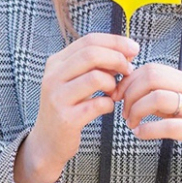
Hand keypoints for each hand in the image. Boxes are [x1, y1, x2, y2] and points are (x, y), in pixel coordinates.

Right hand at [14, 32, 139, 182]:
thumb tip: (127, 52)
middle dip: (118, 59)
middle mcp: (53, 77)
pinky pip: (99, 104)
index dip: (115, 42)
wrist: (47, 141)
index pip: (89, 40)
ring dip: (113, 84)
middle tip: (129, 70)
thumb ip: (95, 65)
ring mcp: (58, 98)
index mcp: (56, 62)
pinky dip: (110, 104)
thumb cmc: (68, 107)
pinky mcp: (67, 119)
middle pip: (92, 54)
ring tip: (114, 92)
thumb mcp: (74, 80)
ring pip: (96, 77)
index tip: (134, 49)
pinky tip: (108, 108)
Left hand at [110, 63, 181, 182]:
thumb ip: (165, 96)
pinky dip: (148, 130)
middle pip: (152, 77)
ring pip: (157, 98)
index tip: (119, 97)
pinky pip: (168, 126)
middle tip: (123, 112)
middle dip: (129, 94)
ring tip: (131, 124)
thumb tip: (133, 92)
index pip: (152, 69)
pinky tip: (140, 134)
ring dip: (136, 111)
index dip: (129, 81)